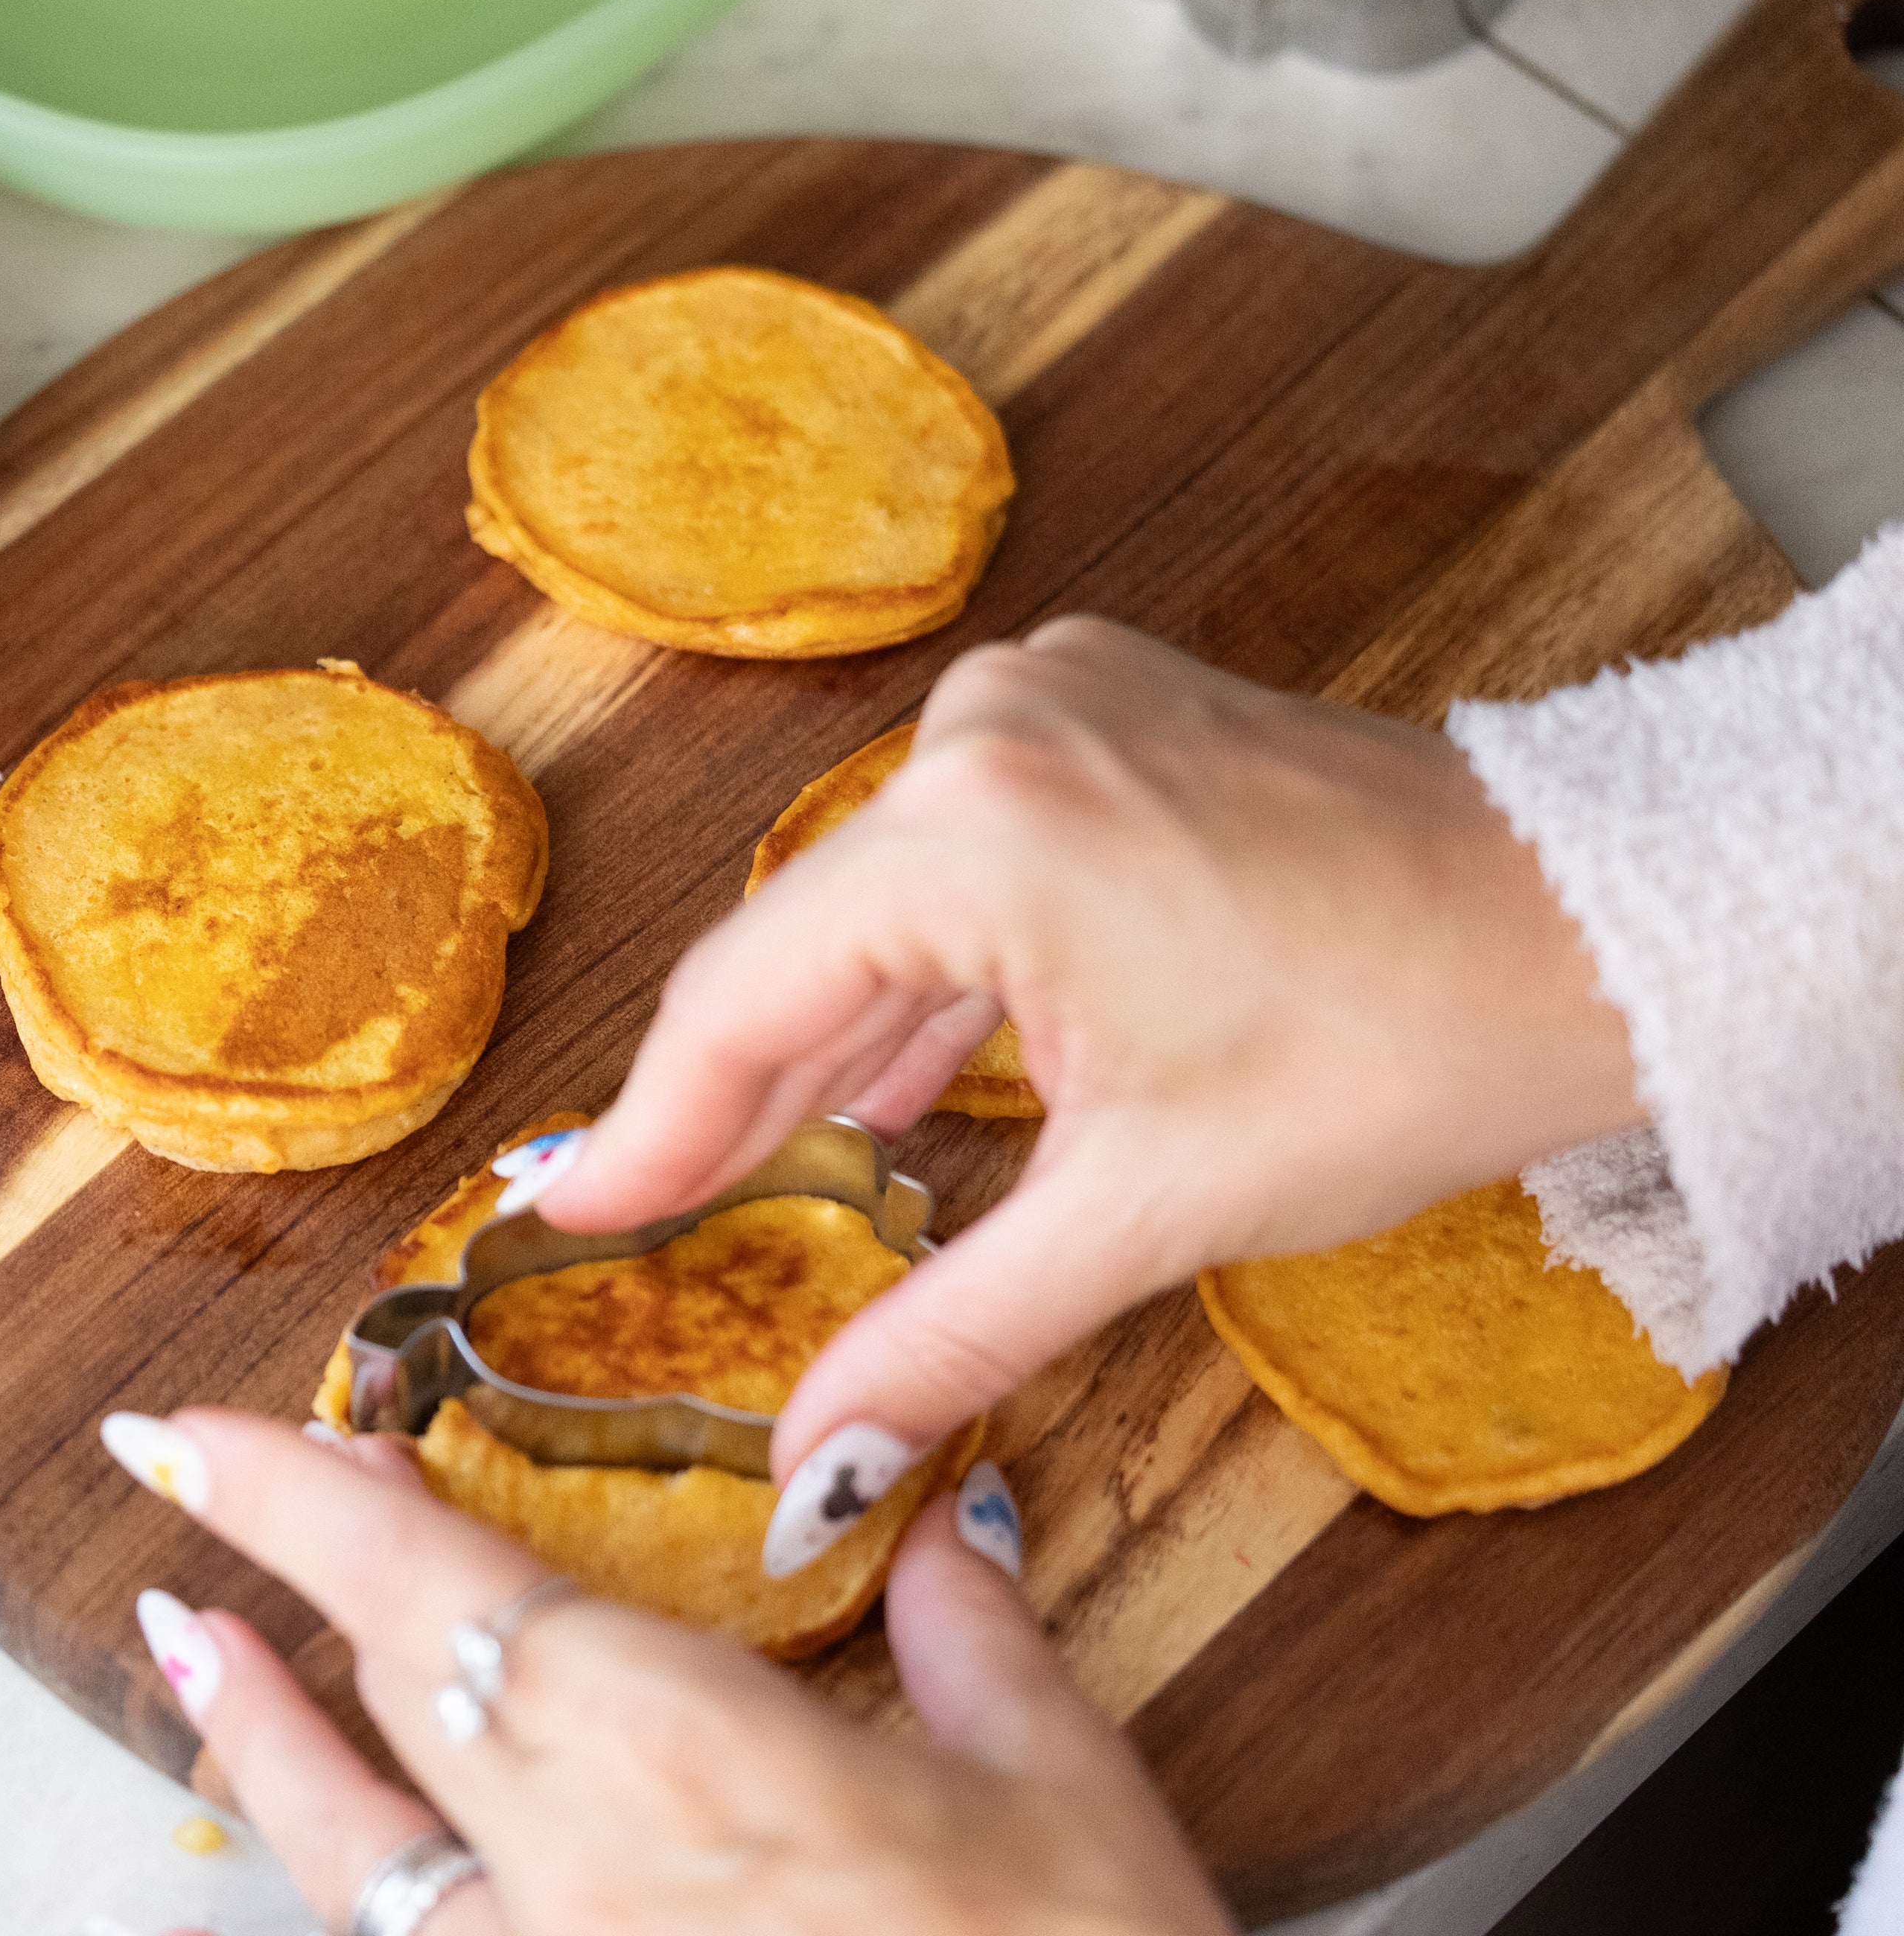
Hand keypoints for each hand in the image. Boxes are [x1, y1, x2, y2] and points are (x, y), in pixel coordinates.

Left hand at [118, 1408, 1230, 1935]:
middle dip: (300, 1573)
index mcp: (679, 1758)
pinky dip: (357, 1880)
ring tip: (186, 1647)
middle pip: (385, 1695)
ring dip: (259, 1740)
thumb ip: (979, 1636)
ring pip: (349, 1859)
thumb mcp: (1062, 1798)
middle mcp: (573, 1877)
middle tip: (242, 1486)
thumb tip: (945, 1516)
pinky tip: (345, 1855)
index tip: (179, 1436)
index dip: (285, 1497)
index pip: (427, 1586)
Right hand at [532, 618, 1641, 1508]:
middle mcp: (984, 731)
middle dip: (740, 1096)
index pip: (743, 1002)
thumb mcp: (1151, 1209)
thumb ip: (949, 1330)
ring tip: (761, 1163)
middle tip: (645, 1213)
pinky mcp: (1100, 708)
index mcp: (976, 830)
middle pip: (801, 946)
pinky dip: (929, 965)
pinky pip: (957, 852)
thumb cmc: (1405, 1041)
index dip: (644, 1133)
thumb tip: (814, 1456)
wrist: (1603, 925)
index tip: (554, 1216)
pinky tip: (901, 1069)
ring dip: (841, 1035)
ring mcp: (1047, 701)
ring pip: (878, 901)